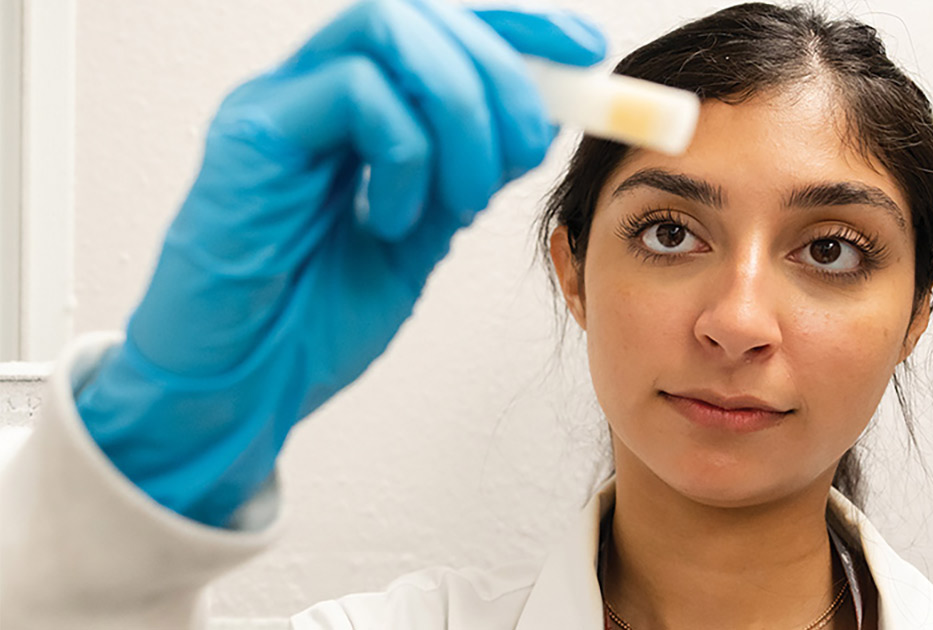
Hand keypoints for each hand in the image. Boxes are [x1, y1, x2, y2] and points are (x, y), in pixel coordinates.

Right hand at [75, 0, 605, 526]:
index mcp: (352, 108)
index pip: (444, 29)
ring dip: (460, 111)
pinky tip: (394, 222)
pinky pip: (352, 91)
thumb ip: (462, 174)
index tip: (590, 54)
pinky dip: (405, 155)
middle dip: (504, 75)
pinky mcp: (249, 134)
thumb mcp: (418, 238)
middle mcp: (310, 88)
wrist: (239, 394)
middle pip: (425, 14)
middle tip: (525, 152)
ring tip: (463, 198)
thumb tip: (533, 122)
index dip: (523, 29)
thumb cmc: (312, 324)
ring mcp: (276, 103)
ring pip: (393, 30)